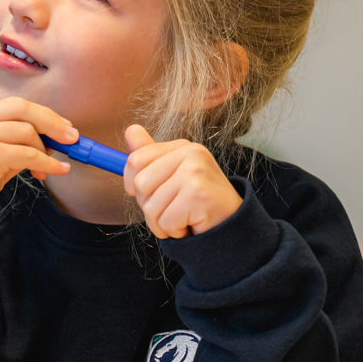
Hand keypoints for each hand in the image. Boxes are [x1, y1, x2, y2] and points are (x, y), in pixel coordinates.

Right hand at [0, 98, 74, 230]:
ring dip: (45, 151)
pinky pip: (28, 154)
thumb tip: (50, 138)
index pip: (9, 105)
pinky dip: (48, 163)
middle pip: (20, 107)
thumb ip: (10, 144)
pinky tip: (55, 171)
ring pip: (27, 131)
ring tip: (47, 171)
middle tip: (72, 137)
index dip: (39, 114)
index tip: (60, 127)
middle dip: (51, 120)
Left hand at [123, 124, 241, 238]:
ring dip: (162, 223)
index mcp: (182, 147)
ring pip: (151, 206)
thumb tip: (130, 129)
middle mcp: (191, 153)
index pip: (136, 160)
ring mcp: (195, 172)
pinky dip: (174, 232)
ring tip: (184, 218)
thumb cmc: (197, 203)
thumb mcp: (171, 176)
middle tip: (174, 209)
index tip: (150, 194)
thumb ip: (149, 155)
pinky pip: (165, 221)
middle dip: (150, 206)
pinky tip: (191, 225)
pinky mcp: (198, 194)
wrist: (232, 226)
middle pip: (140, 184)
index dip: (133, 184)